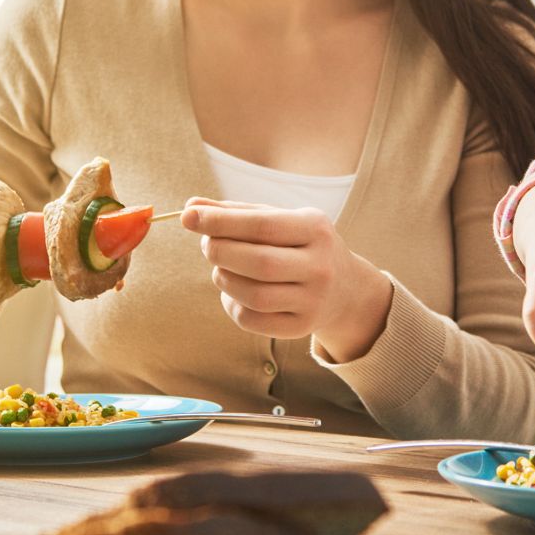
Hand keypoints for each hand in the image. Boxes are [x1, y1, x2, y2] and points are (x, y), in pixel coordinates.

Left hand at [181, 197, 392, 360]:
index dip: (221, 221)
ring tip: (221, 268)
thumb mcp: (279, 220)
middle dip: (221, 251)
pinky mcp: (302, 327)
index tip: (189, 215)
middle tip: (206, 244)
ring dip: (224, 279)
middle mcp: (320, 266)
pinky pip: (253, 320)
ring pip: (254, 295)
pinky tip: (233, 292)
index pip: (263, 225)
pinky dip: (232, 304)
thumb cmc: (300, 245)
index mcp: (315, 229)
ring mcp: (313, 300)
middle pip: (259, 262)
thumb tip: (190, 207)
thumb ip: (235, 213)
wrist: (345, 289)